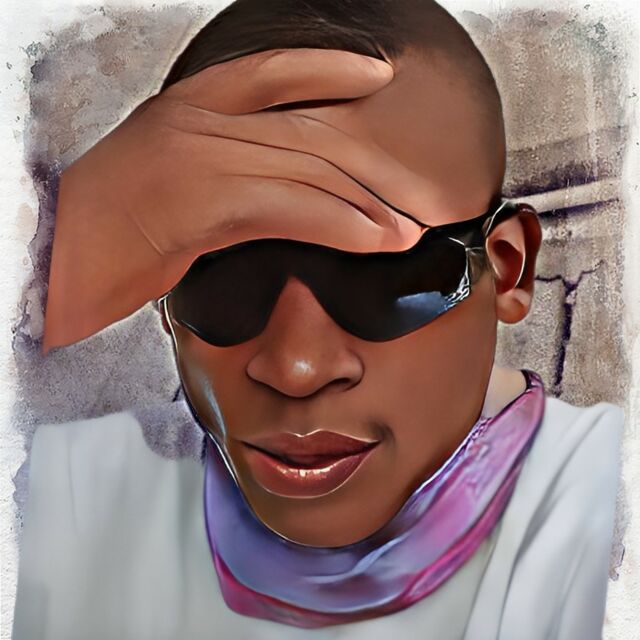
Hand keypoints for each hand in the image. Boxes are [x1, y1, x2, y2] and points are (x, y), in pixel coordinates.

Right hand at [44, 48, 424, 351]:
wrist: (52, 257)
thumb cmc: (105, 226)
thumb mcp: (164, 177)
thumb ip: (218, 167)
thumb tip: (270, 186)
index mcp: (188, 105)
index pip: (273, 73)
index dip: (330, 69)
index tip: (377, 75)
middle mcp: (200, 121)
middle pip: (307, 132)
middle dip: (369, 166)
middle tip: (415, 192)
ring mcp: (201, 157)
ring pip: (307, 172)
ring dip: (366, 205)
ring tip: (407, 229)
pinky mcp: (203, 204)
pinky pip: (290, 208)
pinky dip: (339, 225)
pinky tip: (374, 240)